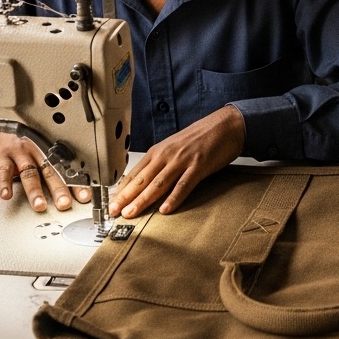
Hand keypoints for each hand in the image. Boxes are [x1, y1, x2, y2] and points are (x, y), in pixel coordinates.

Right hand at [0, 133, 92, 211]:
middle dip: (59, 189)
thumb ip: (54, 168)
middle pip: (51, 172)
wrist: (7, 124)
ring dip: (35, 190)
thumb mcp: (44, 150)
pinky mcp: (4, 155)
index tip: (85, 197)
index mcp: (51, 153)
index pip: (67, 170)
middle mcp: (39, 152)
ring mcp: (21, 153)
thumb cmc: (29, 141)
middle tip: (64, 204)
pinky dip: (5, 183)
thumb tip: (72, 189)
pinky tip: (7, 195)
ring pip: (29, 172)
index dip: (77, 184)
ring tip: (39, 205)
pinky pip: (5, 170)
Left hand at [108, 105, 246, 218]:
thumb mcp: (176, 147)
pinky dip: (173, 198)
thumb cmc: (203, 136)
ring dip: (143, 200)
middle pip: (142, 179)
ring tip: (131, 214)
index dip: (122, 190)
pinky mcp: (199, 165)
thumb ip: (162, 163)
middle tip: (114, 212)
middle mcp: (168, 154)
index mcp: (159, 150)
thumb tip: (148, 183)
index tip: (111, 204)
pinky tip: (165, 209)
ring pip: (159, 183)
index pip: (135, 173)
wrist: (227, 125)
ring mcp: (183, 160)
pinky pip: (184, 184)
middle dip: (126, 198)